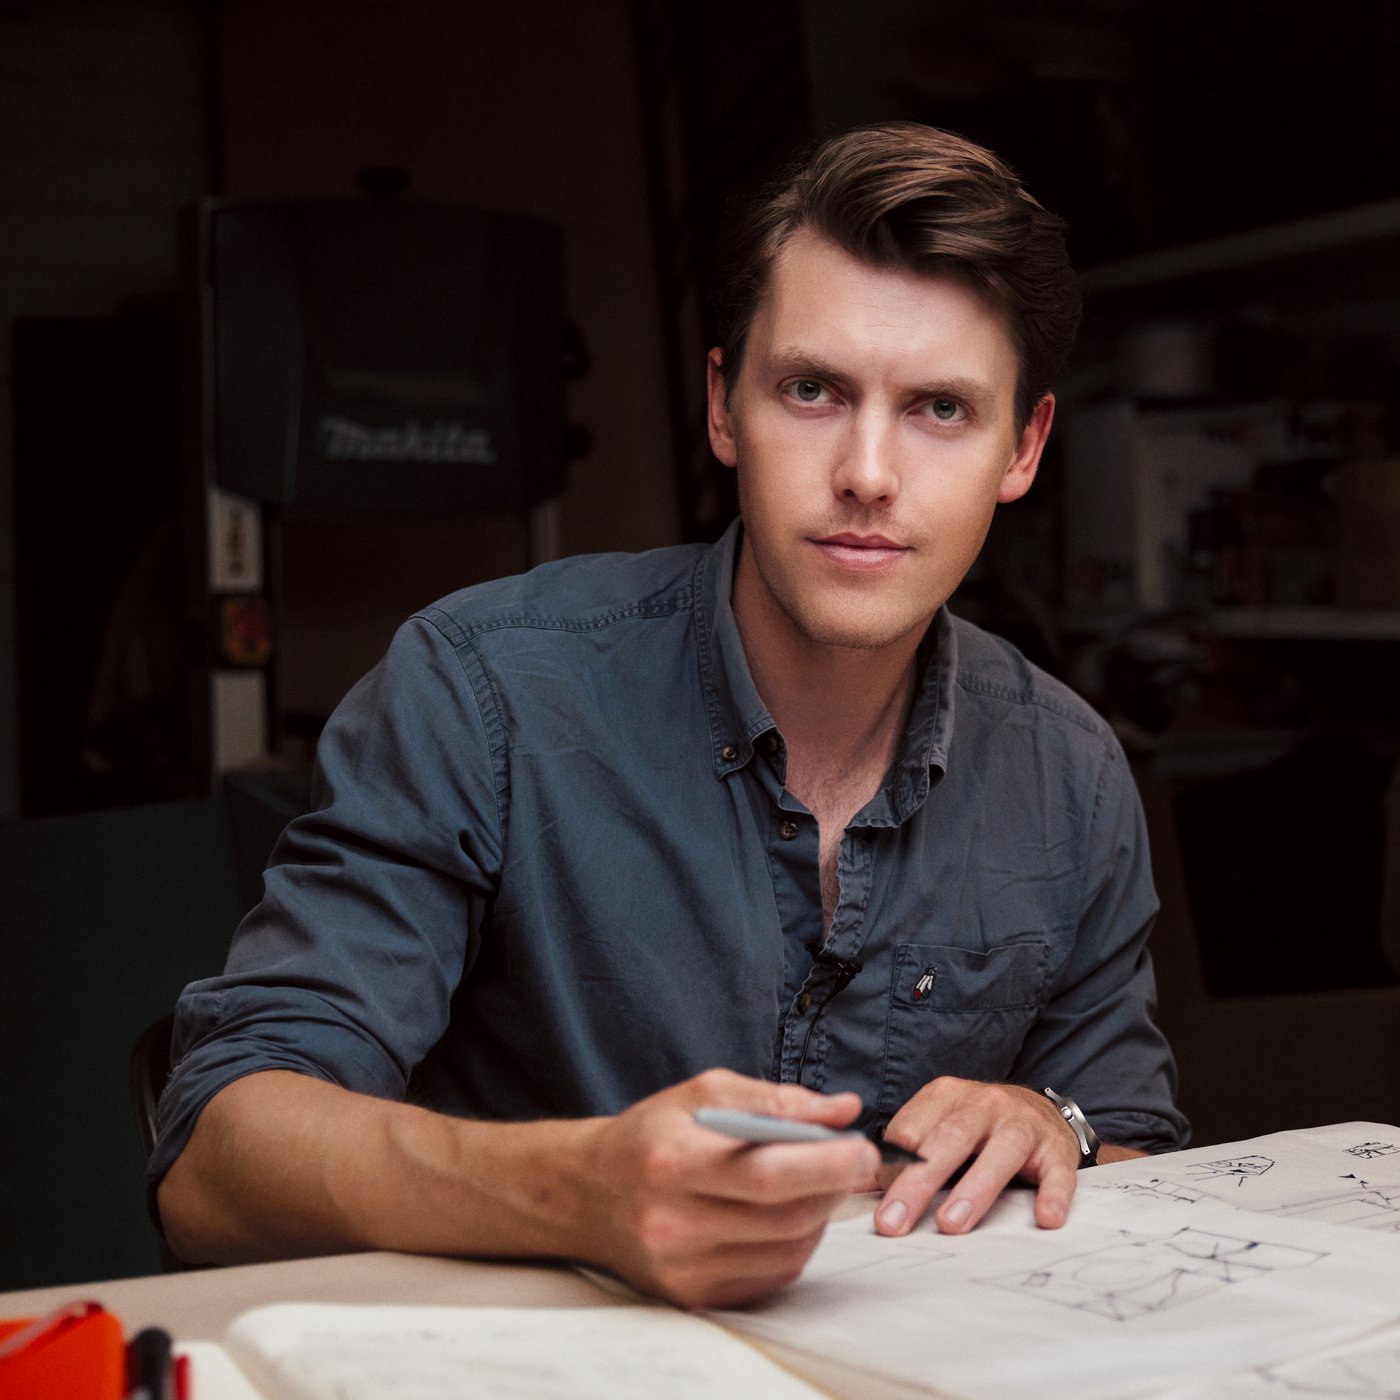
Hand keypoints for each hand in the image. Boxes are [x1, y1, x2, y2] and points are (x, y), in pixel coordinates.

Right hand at [576, 1068, 878, 1308]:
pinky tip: (790, 1216)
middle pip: (782, 1216)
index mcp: (673, 1162)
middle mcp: (674, 1222)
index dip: (823, 1163)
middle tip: (855, 1161)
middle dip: (832, 1187)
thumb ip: (775, 1099)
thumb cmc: (651, 1135)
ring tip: (819, 1184)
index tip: (860, 1146)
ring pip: (785, 1251)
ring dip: (819, 1217)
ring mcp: (683, 1267)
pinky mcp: (693, 1295)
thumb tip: (844, 1109)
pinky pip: (770, 1277)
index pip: (765, 1172)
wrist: (587, 1193)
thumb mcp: (702, 1095)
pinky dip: (795, 1245)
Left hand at [873, 1078, 1079, 1237]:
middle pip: (948, 1141)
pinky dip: (1052, 1194)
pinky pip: (1057, 1172)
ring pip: (1000, 1153)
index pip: (911, 1129)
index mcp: (945, 1096)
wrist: (1039, 1110)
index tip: (873, 1203)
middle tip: (894, 1222)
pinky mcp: (1056, 1148)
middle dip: (918, 1182)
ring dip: (974, 1190)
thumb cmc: (976, 1128)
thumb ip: (901, 1154)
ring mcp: (1022, 1123)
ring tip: (950, 1224)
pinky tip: (1044, 1219)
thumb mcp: (937, 1127)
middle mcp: (983, 1103)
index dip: (890, 1166)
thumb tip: (852, 1181)